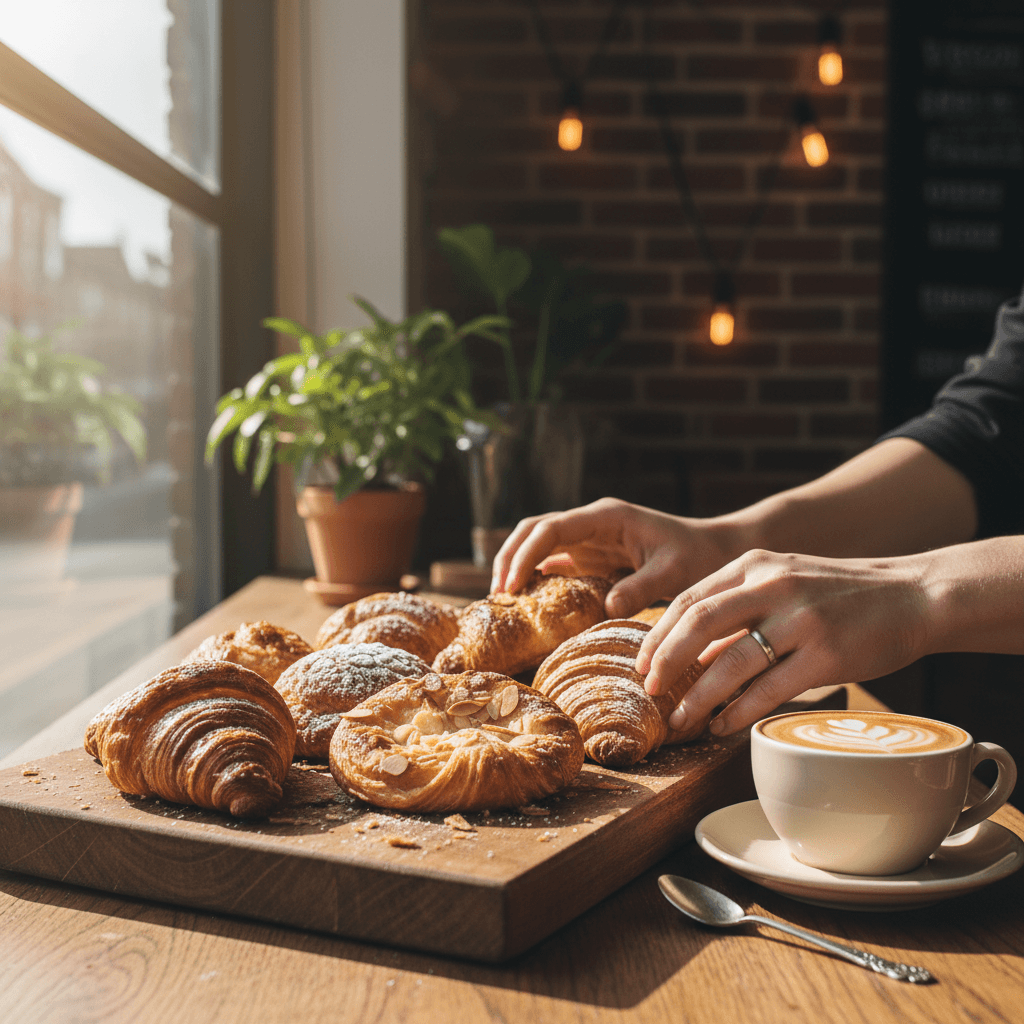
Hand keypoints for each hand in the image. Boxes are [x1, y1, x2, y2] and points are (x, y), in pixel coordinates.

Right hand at [490, 497, 735, 618]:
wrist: (716, 552)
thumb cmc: (699, 558)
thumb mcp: (674, 574)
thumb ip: (642, 588)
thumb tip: (606, 607)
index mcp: (606, 516)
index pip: (551, 528)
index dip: (526, 554)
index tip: (512, 586)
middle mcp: (591, 523)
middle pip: (533, 530)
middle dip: (510, 557)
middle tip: (498, 596)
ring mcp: (589, 539)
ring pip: (538, 544)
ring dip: (516, 566)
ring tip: (503, 600)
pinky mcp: (592, 557)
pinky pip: (554, 562)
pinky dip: (534, 578)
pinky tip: (524, 603)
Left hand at [638, 549, 929, 735]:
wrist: (912, 594)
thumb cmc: (838, 594)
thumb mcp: (782, 581)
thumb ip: (738, 607)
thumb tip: (690, 654)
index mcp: (754, 565)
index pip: (689, 599)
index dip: (658, 635)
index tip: (640, 664)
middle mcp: (772, 586)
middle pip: (699, 623)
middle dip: (665, 661)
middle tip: (648, 690)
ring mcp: (801, 619)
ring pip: (731, 662)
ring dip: (698, 696)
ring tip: (680, 719)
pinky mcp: (827, 654)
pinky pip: (770, 689)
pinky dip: (739, 711)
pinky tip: (723, 726)